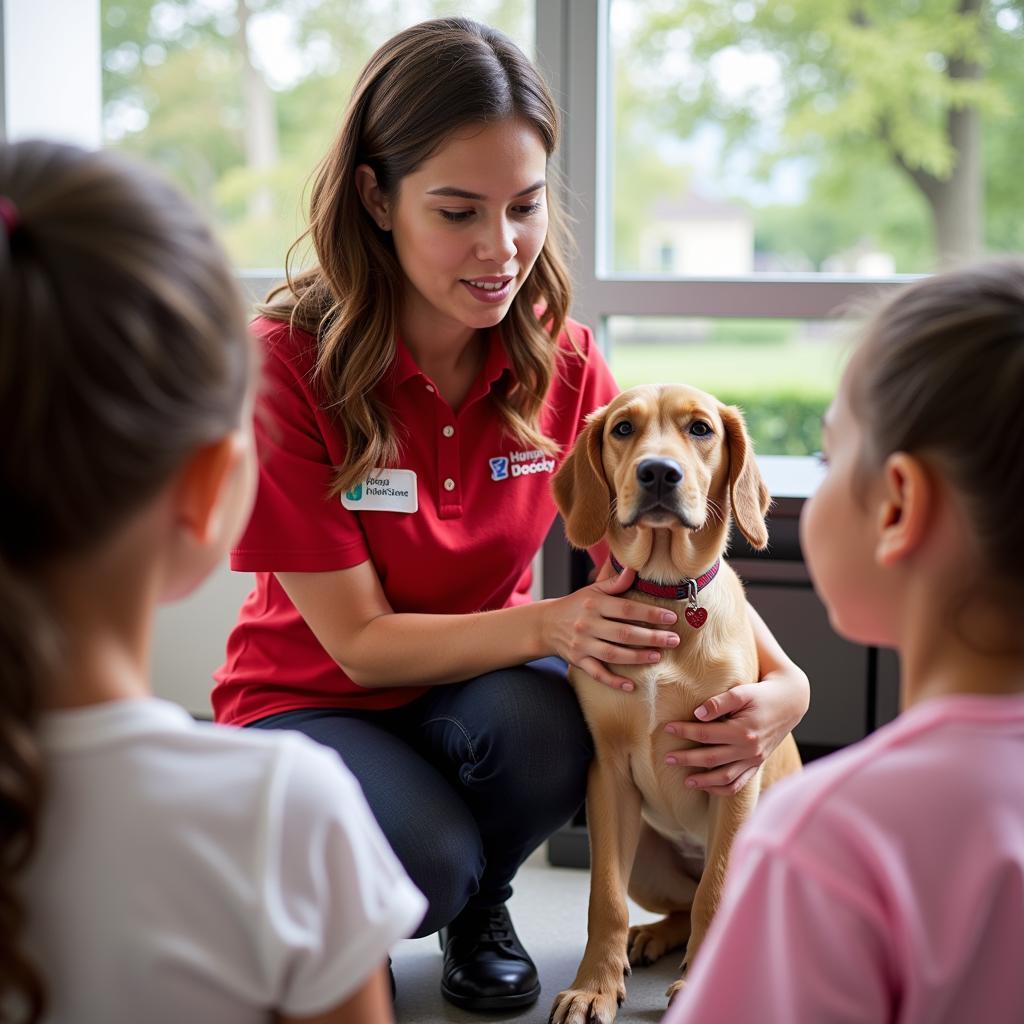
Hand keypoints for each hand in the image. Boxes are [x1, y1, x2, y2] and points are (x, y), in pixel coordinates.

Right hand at [542, 566, 679, 691]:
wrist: (544, 624)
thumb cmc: (576, 605)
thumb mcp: (592, 590)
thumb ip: (614, 583)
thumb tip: (633, 568)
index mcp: (594, 604)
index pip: (627, 609)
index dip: (651, 613)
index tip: (671, 617)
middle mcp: (588, 624)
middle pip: (624, 633)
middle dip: (652, 637)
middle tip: (674, 640)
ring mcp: (582, 644)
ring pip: (613, 654)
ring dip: (637, 657)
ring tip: (658, 656)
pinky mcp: (578, 661)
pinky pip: (597, 673)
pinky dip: (614, 681)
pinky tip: (631, 686)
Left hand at [663, 666, 808, 795]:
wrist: (790, 701)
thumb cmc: (762, 694)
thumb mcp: (741, 692)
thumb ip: (719, 703)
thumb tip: (697, 714)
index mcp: (743, 731)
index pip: (706, 734)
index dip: (684, 731)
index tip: (667, 728)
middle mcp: (749, 749)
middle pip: (711, 759)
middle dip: (687, 759)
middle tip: (667, 759)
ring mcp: (754, 759)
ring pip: (725, 778)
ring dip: (703, 781)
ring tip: (685, 781)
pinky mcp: (757, 764)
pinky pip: (739, 784)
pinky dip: (722, 789)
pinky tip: (707, 786)